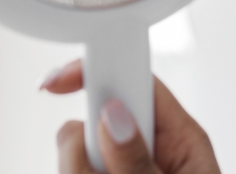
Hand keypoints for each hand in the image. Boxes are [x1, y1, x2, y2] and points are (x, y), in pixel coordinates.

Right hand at [42, 60, 221, 173]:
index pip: (137, 83)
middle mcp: (147, 154)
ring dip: (79, 173)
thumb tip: (113, 116)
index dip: (98, 71)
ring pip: (75, 161)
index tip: (56, 83)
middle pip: (93, 124)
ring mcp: (121, 173)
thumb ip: (140, 162)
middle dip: (81, 155)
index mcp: (179, 141)